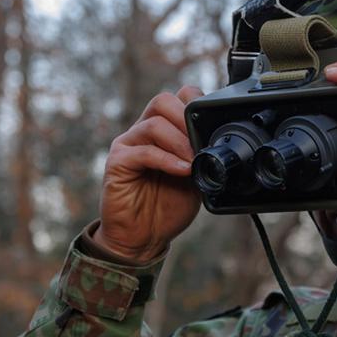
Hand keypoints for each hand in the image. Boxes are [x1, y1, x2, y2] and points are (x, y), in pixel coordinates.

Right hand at [94, 85, 203, 263]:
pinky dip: (167, 160)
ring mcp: (128, 145)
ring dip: (180, 142)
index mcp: (163, 131)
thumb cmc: (166, 207)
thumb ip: (202, 156)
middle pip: (162, 101)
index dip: (196, 106)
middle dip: (187, 119)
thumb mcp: (195, 178)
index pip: (177, 98)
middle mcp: (143, 132)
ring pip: (154, 124)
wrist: (143, 237)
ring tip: (193, 162)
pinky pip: (142, 151)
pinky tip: (182, 171)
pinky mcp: (117, 162)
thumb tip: (218, 142)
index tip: (212, 127)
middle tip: (201, 144)